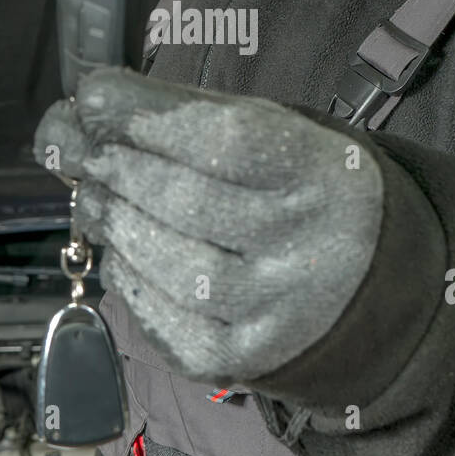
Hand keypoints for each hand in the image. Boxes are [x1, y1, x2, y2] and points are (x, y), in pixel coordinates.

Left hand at [33, 68, 383, 384]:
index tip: (95, 96)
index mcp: (327, 176)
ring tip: (99, 197)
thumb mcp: (283, 135)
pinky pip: (163, 318)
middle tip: (84, 149)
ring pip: (168, 264)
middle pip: (186, 201)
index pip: (224, 140)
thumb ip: (196, 115)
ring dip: (115, 222)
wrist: (370, 290)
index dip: (148, 116)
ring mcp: (276, 311)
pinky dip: (129, 279)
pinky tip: (125, 253)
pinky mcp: (243, 359)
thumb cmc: (305, 194)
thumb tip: (95, 102)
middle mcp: (309, 248)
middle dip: (118, 167)